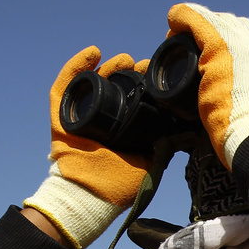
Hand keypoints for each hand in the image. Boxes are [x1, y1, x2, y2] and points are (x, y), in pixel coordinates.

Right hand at [23, 47, 152, 248]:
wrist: (90, 196)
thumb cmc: (118, 186)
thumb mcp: (149, 163)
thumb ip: (165, 147)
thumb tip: (188, 134)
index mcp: (120, 129)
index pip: (130, 98)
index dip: (142, 84)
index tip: (155, 75)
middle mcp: (100, 120)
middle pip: (112, 86)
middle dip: (127, 72)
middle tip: (142, 65)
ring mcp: (79, 115)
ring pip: (92, 81)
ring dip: (109, 66)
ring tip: (125, 59)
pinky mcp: (61, 114)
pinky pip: (65, 84)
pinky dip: (76, 65)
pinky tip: (93, 52)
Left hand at [166, 3, 248, 168]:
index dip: (231, 45)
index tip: (214, 57)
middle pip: (234, 27)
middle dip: (213, 31)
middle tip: (192, 45)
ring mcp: (239, 47)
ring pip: (216, 22)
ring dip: (197, 24)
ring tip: (178, 33)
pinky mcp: (219, 47)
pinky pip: (197, 21)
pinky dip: (183, 17)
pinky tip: (173, 18)